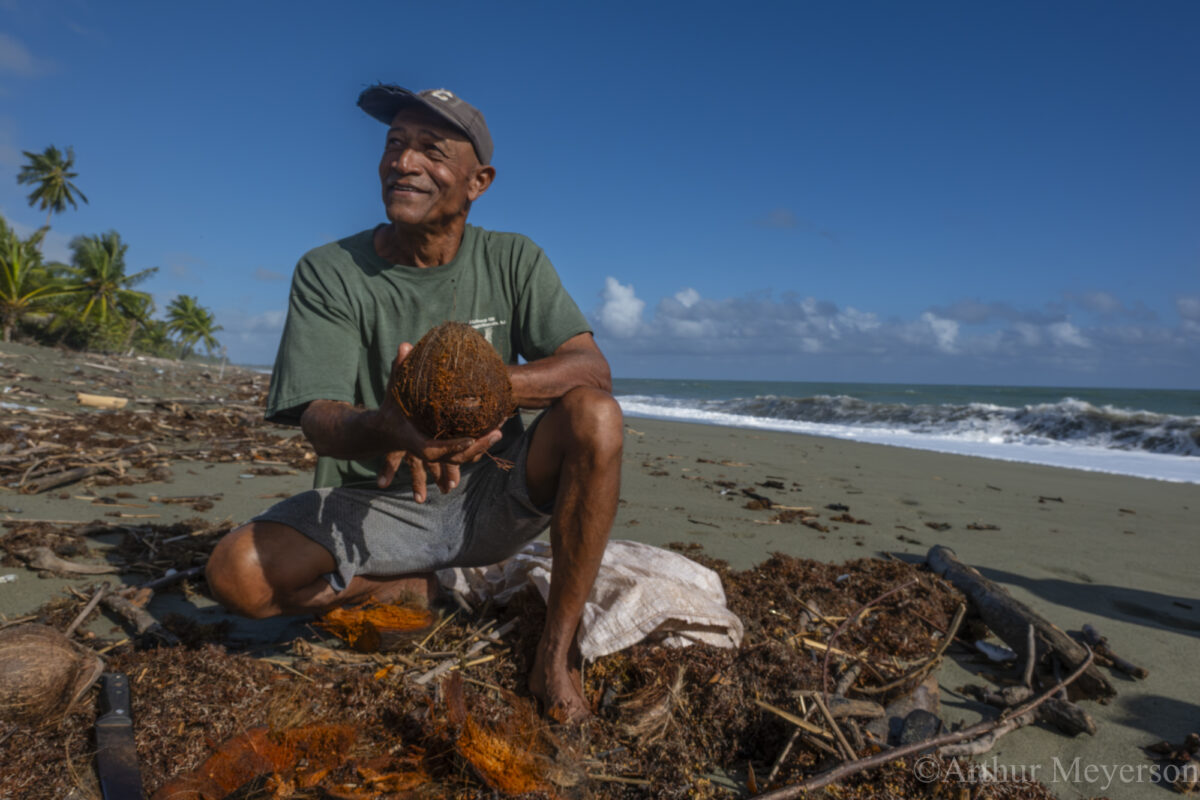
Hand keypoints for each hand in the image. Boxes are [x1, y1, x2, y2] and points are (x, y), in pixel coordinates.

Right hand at [375, 343, 501, 501]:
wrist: (385, 430)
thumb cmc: (391, 407)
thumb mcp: (394, 387)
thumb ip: (398, 368)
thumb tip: (404, 345)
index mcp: (413, 439)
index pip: (433, 450)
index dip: (452, 447)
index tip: (470, 439)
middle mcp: (426, 449)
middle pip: (453, 458)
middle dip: (477, 448)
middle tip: (497, 433)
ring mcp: (436, 452)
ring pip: (460, 458)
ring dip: (482, 447)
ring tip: (499, 431)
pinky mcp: (443, 450)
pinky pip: (462, 452)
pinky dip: (478, 445)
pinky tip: (493, 431)